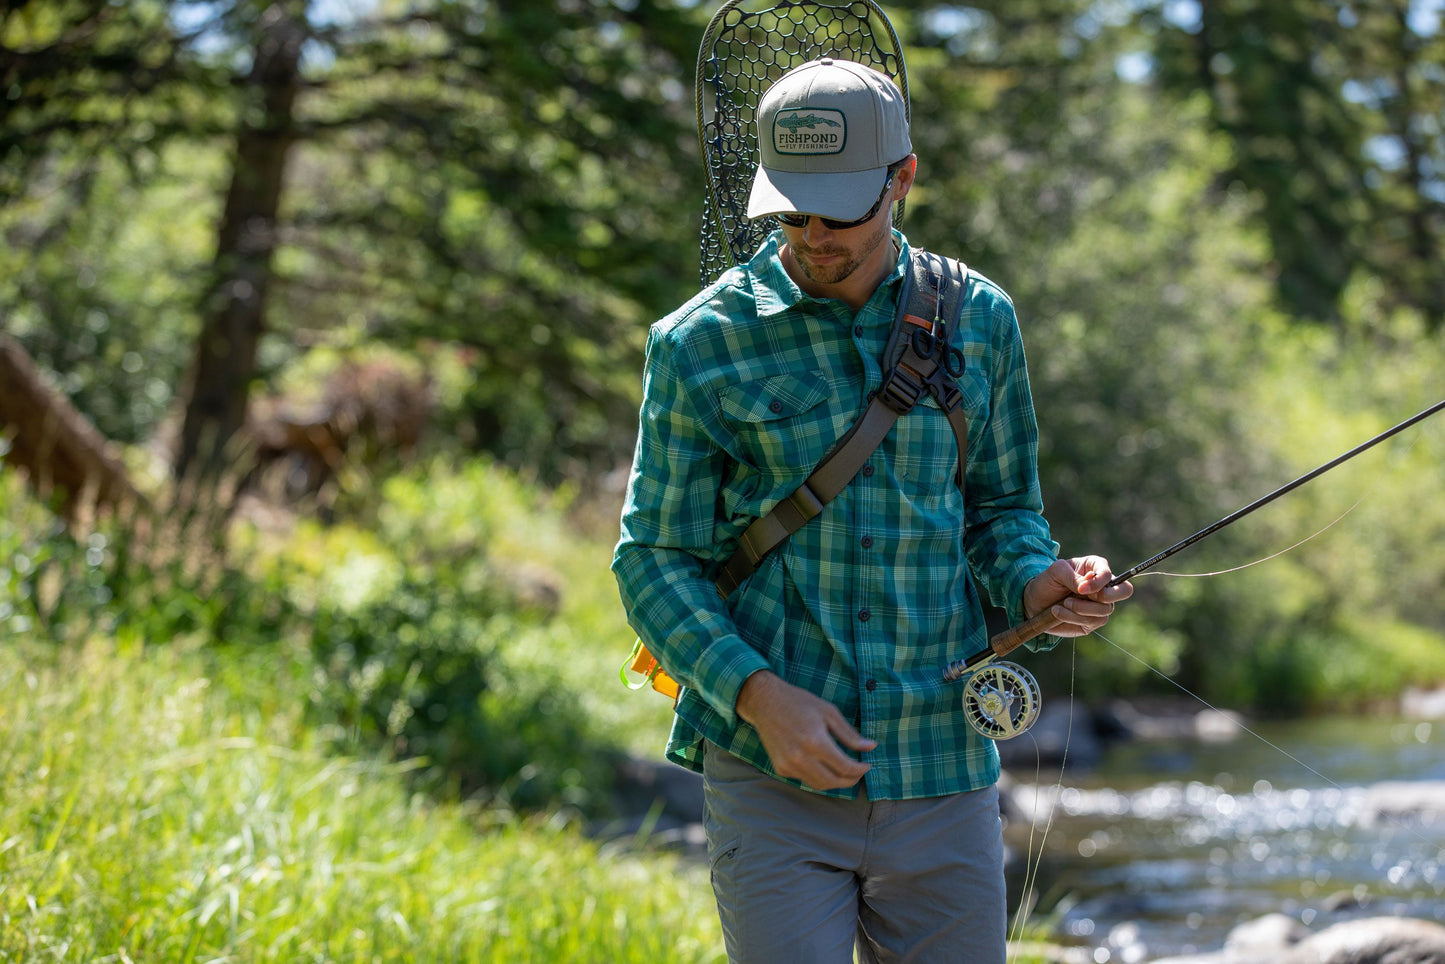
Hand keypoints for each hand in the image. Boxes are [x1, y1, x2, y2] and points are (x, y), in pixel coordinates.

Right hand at [734, 670, 876, 790]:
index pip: (845, 767)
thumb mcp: (829, 712)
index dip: (860, 769)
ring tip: (844, 773)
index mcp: (816, 742)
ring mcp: (789, 765)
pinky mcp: (780, 768)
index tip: (867, 764)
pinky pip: (804, 779)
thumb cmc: (799, 702)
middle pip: (833, 781)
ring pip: (819, 785)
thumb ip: (849, 734)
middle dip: (850, 780)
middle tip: (858, 773)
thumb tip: (871, 747)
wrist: (764, 702)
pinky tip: (823, 766)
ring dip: (835, 782)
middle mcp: (801, 758)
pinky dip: (817, 776)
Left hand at [1022, 555, 1132, 636]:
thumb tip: (1087, 587)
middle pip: (1124, 591)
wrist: (1035, 602)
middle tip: (1082, 595)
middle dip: (1105, 597)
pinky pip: (1092, 622)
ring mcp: (1099, 605)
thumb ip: (1072, 576)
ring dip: (1081, 609)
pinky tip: (1058, 612)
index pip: (1111, 574)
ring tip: (1063, 603)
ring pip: (1105, 611)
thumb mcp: (1055, 572)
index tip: (1080, 588)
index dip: (1099, 582)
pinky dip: (1072, 617)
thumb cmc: (1047, 581)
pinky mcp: (1091, 622)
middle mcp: (1103, 587)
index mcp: (1096, 568)